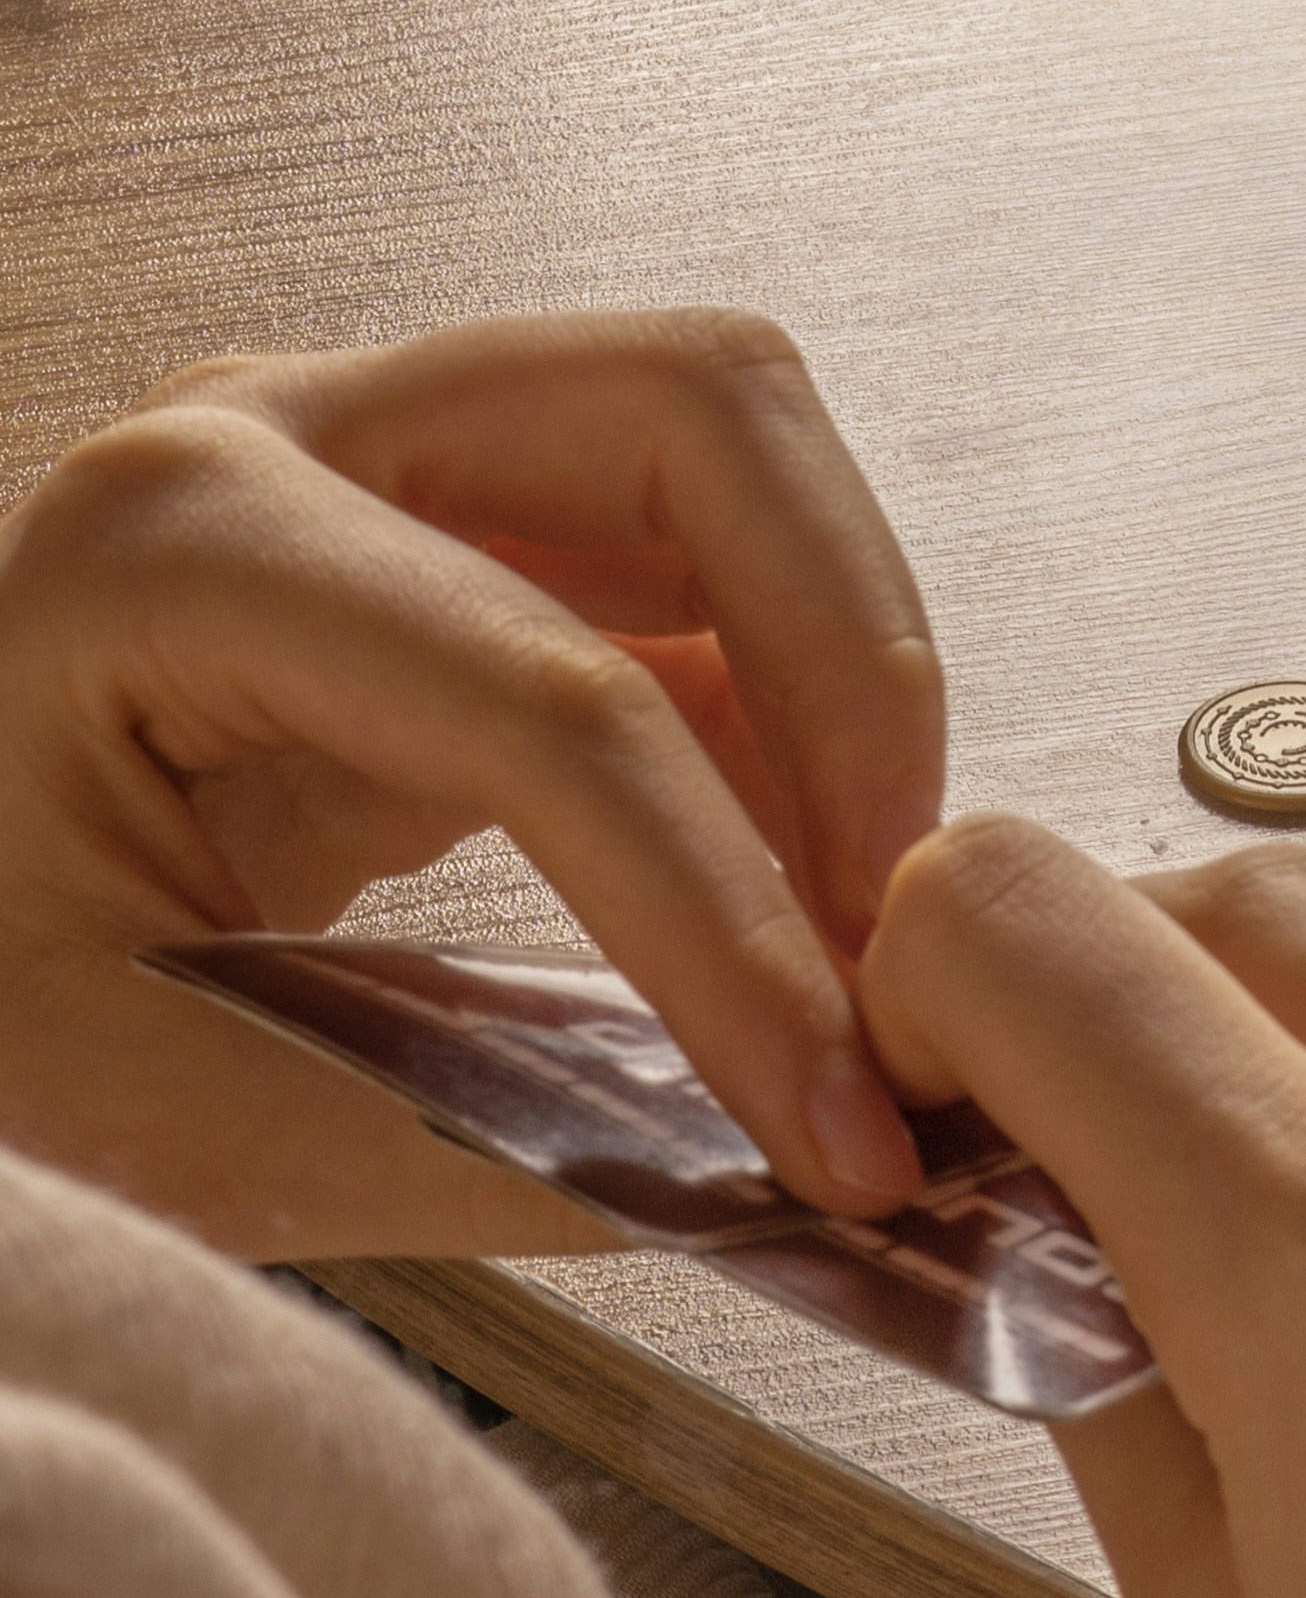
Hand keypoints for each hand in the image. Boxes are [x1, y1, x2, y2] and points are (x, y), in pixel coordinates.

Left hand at [0, 310, 941, 1263]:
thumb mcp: (118, 1105)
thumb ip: (426, 1139)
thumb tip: (725, 1183)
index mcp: (172, 543)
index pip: (537, 697)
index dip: (718, 906)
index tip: (824, 1097)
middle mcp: (290, 431)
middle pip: (688, 415)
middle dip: (844, 659)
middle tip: (895, 911)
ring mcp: (372, 455)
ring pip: (720, 451)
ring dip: (837, 666)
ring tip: (860, 912)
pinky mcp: (437, 535)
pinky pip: (673, 565)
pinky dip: (772, 717)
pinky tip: (781, 890)